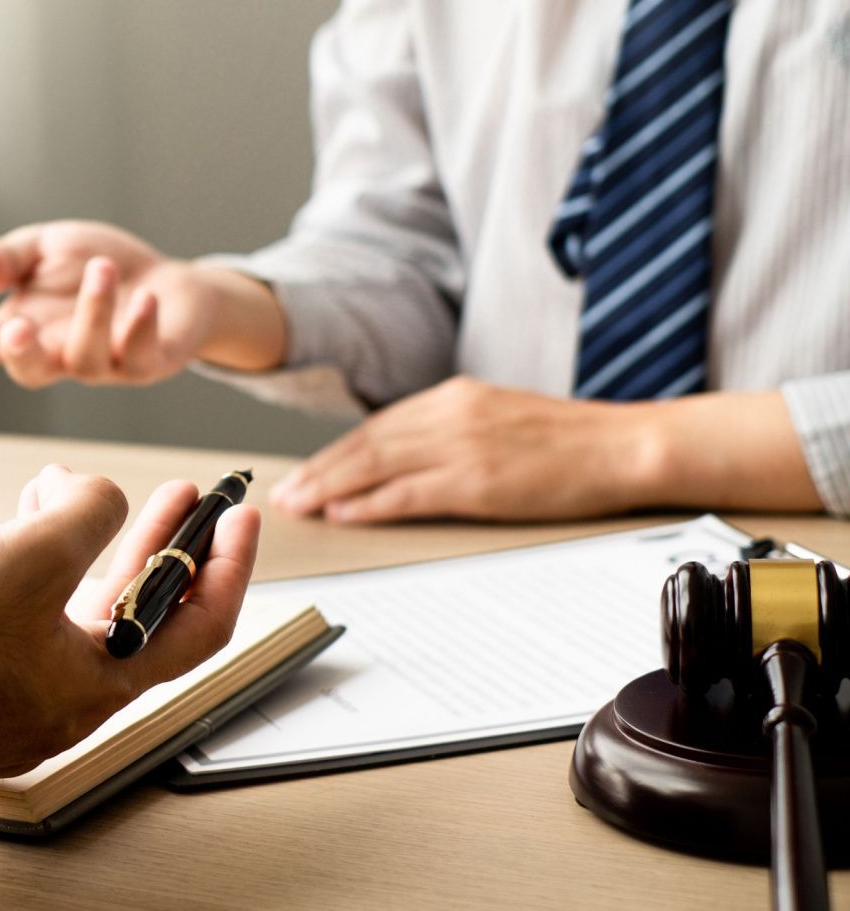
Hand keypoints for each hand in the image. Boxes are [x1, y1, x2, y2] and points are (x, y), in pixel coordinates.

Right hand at [0, 220, 285, 387]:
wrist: (167, 279)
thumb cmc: (98, 266)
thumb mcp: (46, 248)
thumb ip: (7, 258)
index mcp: (27, 329)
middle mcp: (60, 354)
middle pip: (30, 373)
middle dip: (19, 355)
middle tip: (16, 329)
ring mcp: (105, 364)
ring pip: (86, 359)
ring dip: (92, 313)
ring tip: (103, 268)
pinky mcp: (148, 364)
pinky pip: (139, 358)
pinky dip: (140, 327)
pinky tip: (145, 297)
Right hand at [0, 465, 261, 834]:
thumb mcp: (29, 559)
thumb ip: (84, 513)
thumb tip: (97, 497)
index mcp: (100, 678)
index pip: (197, 624)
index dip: (225, 564)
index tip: (235, 515)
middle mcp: (58, 696)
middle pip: (127, 611)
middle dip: (148, 542)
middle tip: (171, 497)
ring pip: (43, 607)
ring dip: (48, 542)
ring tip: (45, 488)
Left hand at [269, 378, 656, 521]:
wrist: (624, 446)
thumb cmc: (571, 440)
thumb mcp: (500, 417)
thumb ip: (454, 429)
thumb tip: (410, 454)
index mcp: (455, 397)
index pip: (379, 426)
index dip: (337, 450)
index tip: (309, 470)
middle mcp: (449, 414)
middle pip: (366, 444)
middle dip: (320, 469)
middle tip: (287, 492)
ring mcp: (461, 446)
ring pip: (375, 466)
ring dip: (330, 486)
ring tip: (300, 505)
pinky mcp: (476, 481)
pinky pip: (407, 494)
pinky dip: (368, 504)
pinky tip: (343, 514)